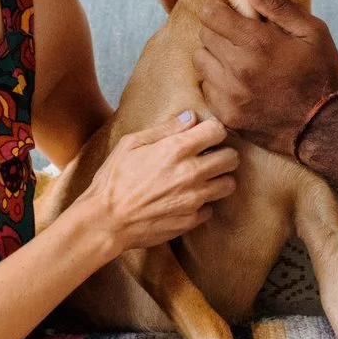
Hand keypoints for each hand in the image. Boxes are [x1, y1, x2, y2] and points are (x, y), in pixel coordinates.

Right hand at [85, 111, 236, 254]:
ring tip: (203, 179)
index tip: (205, 135)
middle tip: (210, 157)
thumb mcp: (131, 144)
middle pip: (232, 158)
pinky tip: (187, 200)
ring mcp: (194, 199)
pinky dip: (203, 204)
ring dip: (219, 179)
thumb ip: (164, 129)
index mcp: (176, 149)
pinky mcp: (191, 220)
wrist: (106, 221)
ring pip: (229, 184)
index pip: (217, 131)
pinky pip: (211, 208)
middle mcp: (191, 173)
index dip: (212, 130)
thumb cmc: (113, 179)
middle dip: (223, 154)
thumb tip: (190, 117)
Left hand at [194, 0, 337, 157]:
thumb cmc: (322, 75)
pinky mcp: (227, 115)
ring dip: (213, 54)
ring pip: (200, 61)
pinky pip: (205, 88)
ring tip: (233, 56)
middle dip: (216, 28)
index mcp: (257, 43)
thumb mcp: (312, 32)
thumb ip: (279, 7)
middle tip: (235, 33)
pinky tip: (235, 80)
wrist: (325, 127)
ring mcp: (229, 94)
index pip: (211, 15)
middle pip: (204, 36)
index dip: (215, 6)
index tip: (224, 8)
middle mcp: (237, 68)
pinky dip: (215, 80)